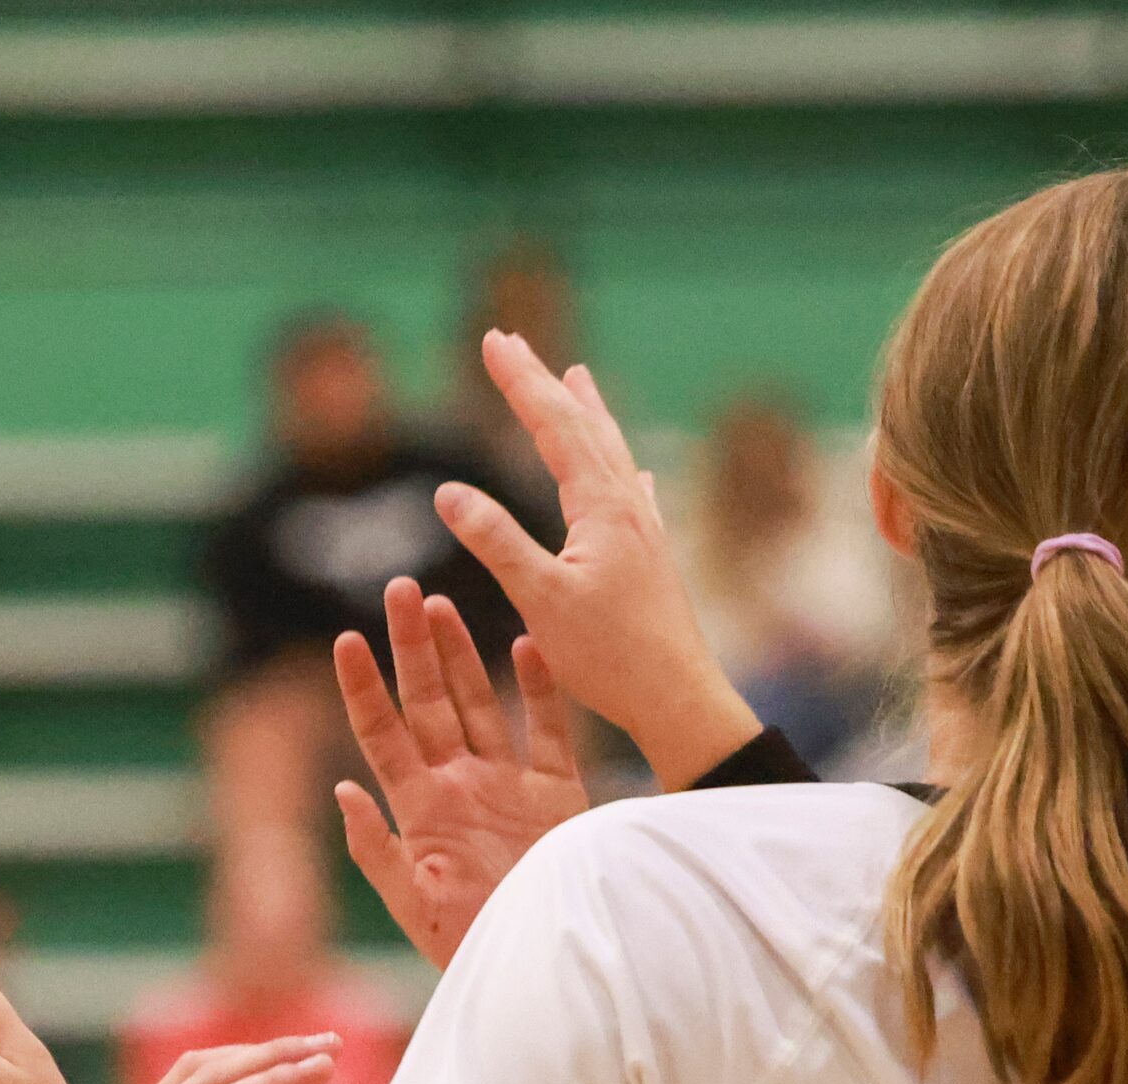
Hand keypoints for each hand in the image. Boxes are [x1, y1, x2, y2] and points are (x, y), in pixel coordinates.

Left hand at [333, 578, 588, 968]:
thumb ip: (378, 849)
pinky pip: (548, 731)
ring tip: (443, 604)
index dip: (364, 688)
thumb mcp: (413, 904)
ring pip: (480, 704)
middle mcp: (462, 786)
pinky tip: (526, 645)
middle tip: (399, 588)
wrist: (544, 968)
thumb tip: (342, 791)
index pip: (382, 734)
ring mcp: (509, 785)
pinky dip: (539, 691)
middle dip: (413, 647)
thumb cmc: (473, 946)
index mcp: (422, 809)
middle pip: (430, 703)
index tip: (345, 640)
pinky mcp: (558, 794)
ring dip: (462, 655)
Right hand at [434, 331, 763, 788]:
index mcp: (600, 507)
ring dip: (589, 412)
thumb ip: (496, 542)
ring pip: (612, 453)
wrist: (680, 700)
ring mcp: (645, 531)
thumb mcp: (540, 599)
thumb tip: (448, 491)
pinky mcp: (653, 560)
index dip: (519, 382)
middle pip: (582, 426)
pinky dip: (626, 469)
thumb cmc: (611, 658)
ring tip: (578, 377)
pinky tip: (639, 472)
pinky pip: (636, 494)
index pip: (553, 426)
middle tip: (514, 342)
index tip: (492, 340)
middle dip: (544, 383)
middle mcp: (628, 506)